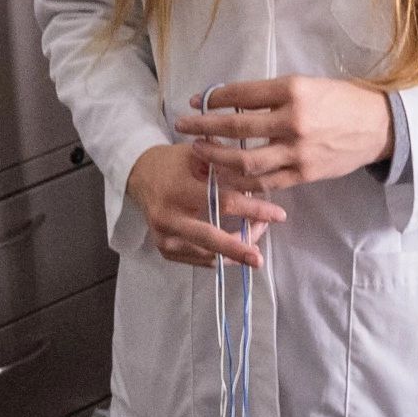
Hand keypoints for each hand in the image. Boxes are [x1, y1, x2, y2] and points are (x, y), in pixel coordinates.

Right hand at [126, 143, 282, 270]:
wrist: (139, 176)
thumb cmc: (173, 163)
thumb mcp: (198, 155)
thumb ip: (225, 167)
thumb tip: (261, 180)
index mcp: (178, 190)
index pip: (223, 203)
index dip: (253, 210)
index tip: (278, 215)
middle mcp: (168, 219)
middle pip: (210, 240)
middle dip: (238, 250)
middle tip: (259, 258)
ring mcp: (164, 238)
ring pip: (207, 256)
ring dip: (235, 250)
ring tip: (254, 236)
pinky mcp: (165, 251)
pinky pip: (200, 261)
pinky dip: (221, 256)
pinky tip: (237, 244)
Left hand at [173, 74, 394, 188]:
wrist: (377, 126)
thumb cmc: (340, 100)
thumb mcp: (307, 84)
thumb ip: (271, 94)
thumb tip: (230, 102)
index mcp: (293, 91)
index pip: (241, 95)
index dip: (213, 99)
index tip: (195, 101)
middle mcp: (294, 122)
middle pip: (237, 130)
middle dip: (204, 128)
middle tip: (183, 126)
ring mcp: (298, 152)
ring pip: (246, 162)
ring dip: (216, 159)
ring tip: (199, 152)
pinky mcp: (304, 175)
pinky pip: (264, 183)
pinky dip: (240, 182)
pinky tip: (224, 176)